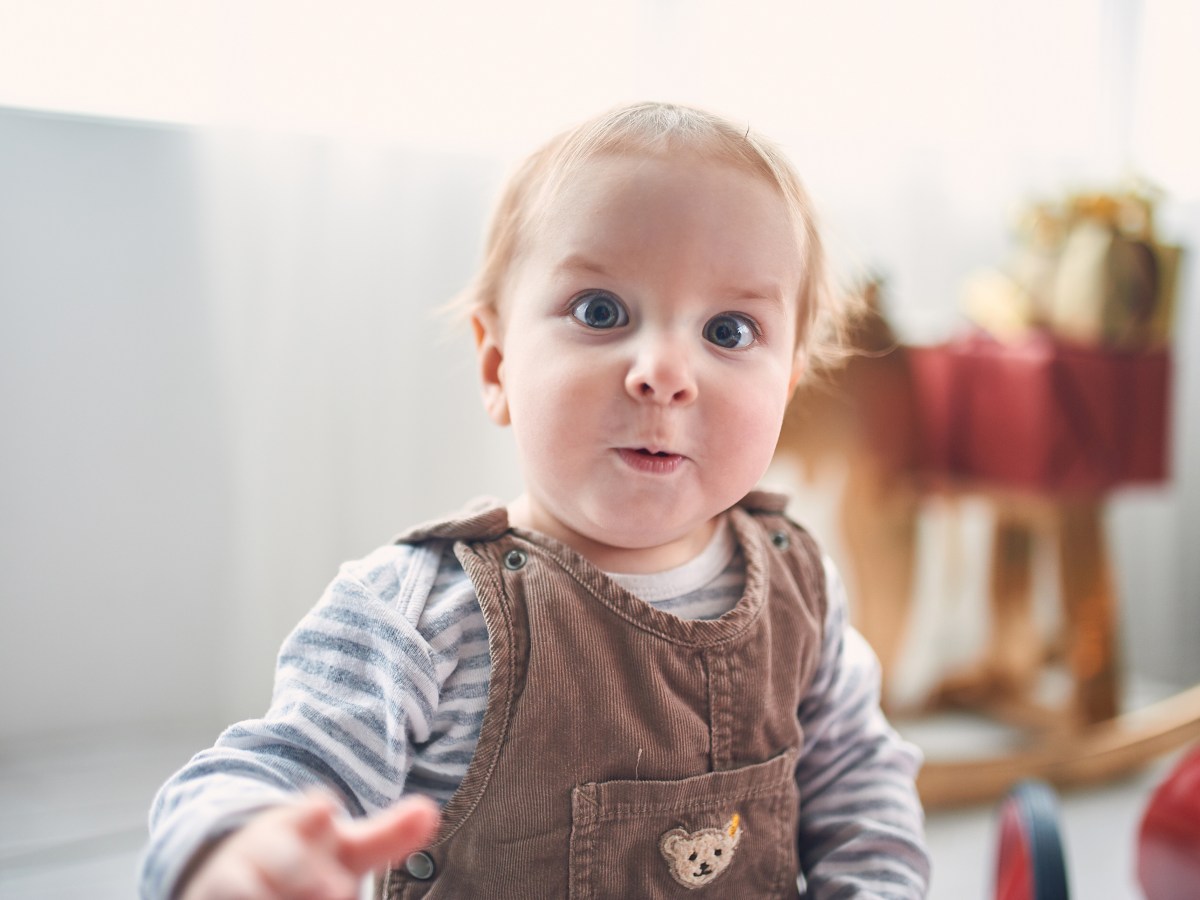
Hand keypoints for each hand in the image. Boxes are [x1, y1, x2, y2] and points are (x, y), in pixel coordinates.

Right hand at [177, 792, 440, 899]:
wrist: (232, 869)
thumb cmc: (302, 859)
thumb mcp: (345, 849)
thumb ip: (387, 835)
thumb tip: (431, 812)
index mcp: (301, 824)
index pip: (309, 813)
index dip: (313, 813)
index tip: (323, 810)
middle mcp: (264, 849)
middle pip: (282, 859)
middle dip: (302, 874)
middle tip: (333, 889)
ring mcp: (232, 879)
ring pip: (244, 887)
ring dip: (269, 893)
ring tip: (324, 891)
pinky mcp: (207, 896)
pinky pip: (224, 898)